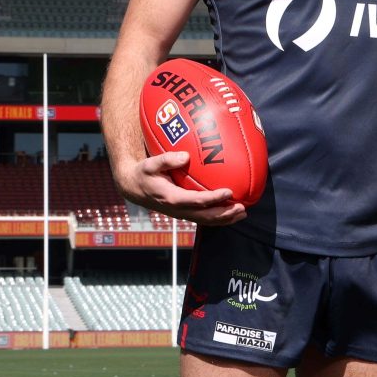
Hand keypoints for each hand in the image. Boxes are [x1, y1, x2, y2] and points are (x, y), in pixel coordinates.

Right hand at [115, 148, 246, 226]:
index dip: (213, 198)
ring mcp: (181, 213)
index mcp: (171, 198)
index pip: (196, 201)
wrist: (133, 188)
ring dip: (225, 219)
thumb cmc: (144, 173)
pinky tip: (231, 213)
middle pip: (205, 216)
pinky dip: (218, 218)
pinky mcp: (184, 213)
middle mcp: (178, 209)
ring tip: (242, 213)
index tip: (228, 191)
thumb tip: (185, 156)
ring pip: (206, 220)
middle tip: (242, 208)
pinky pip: (203, 218)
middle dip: (224, 214)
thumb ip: (166, 159)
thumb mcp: (150, 164)